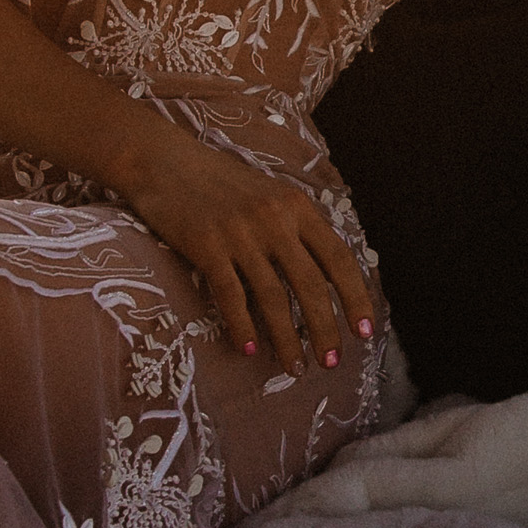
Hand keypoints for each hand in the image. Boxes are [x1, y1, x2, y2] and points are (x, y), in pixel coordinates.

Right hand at [120, 120, 379, 375]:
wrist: (164, 160)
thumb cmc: (219, 181)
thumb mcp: (269, 194)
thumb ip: (296, 227)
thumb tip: (325, 273)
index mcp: (297, 206)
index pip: (338, 258)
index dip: (355, 297)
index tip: (364, 331)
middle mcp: (274, 219)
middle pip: (310, 284)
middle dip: (324, 328)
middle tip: (332, 362)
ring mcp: (240, 233)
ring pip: (273, 296)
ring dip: (287, 338)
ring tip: (295, 367)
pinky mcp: (206, 245)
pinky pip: (231, 294)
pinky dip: (242, 325)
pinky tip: (249, 349)